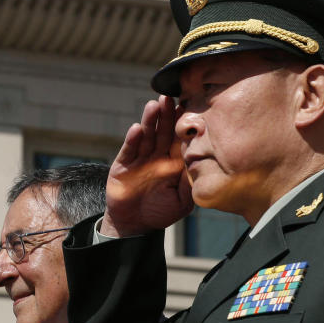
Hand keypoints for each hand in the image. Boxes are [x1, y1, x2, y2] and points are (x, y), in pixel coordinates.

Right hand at [101, 96, 193, 236]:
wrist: (134, 225)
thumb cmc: (160, 212)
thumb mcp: (182, 201)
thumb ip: (189, 183)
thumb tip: (200, 164)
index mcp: (173, 162)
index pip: (180, 139)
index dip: (183, 124)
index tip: (189, 108)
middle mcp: (157, 156)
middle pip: (163, 132)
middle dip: (166, 115)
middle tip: (169, 97)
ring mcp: (140, 159)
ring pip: (146, 136)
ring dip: (149, 121)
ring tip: (152, 106)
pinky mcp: (123, 164)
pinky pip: (129, 150)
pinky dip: (132, 139)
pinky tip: (136, 128)